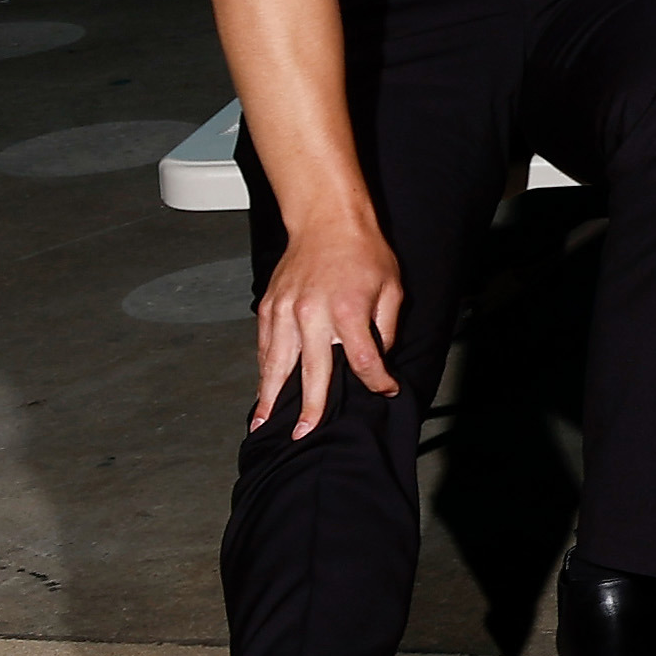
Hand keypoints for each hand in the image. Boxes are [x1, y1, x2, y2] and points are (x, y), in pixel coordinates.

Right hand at [248, 222, 401, 436]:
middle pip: (311, 371)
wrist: (328, 221)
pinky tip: (264, 385)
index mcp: (348, 311)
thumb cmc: (364, 252)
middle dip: (309, 406)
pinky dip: (264, 366)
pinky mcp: (270, 305)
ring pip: (276, 362)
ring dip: (270, 394)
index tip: (385, 390)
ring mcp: (286, 310)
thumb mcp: (392, 288)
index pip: (363, 360)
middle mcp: (312, 313)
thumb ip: (386, 328)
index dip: (376, 381)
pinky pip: (265, 343)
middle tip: (302, 434)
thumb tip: (378, 358)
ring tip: (263, 422)